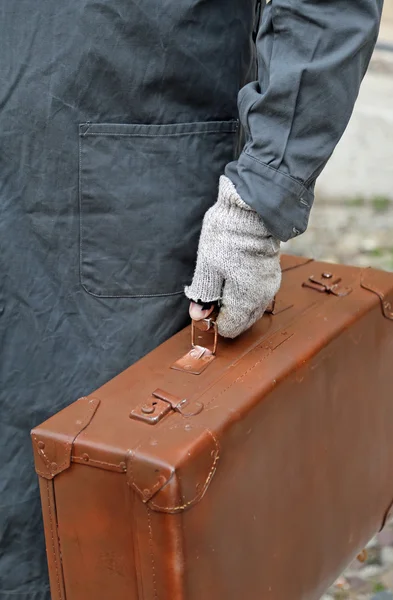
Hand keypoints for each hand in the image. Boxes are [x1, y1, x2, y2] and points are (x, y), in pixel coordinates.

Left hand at [185, 176, 280, 337]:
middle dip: (226, 314)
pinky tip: (234, 278)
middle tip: (210, 296)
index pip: (230, 328)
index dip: (214, 321)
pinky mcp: (272, 273)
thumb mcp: (207, 267)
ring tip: (221, 285)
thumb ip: (203, 294)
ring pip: (251, 308)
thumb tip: (198, 316)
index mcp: (245, 301)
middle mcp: (262, 298)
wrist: (251, 210)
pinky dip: (245, 293)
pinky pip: (258, 294)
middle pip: (243, 321)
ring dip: (236, 304)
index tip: (204, 306)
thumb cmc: (226, 238)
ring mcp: (270, 286)